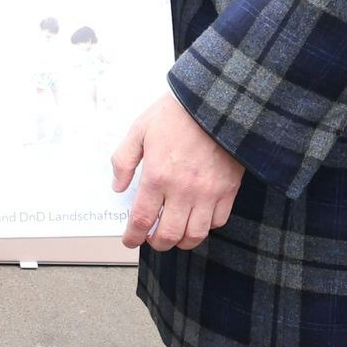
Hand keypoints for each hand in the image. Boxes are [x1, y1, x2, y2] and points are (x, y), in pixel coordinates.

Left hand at [113, 94, 244, 250]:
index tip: (130, 240)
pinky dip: (206, 227)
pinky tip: (197, 218)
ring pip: (195, 234)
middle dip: (156, 243)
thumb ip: (123, 160)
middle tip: (151, 239)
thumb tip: (118, 186)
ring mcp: (208, 192)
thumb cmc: (177, 113)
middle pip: (169, 235)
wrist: (217, 102)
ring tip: (174, 235)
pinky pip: (218, 221)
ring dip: (181, 241)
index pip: (142, 219)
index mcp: (158, 176)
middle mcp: (183, 190)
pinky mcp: (228, 189)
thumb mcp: (139, 129)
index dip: (133, 236)